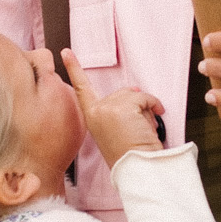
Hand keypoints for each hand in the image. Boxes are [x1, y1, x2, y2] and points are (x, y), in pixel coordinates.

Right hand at [62, 47, 165, 166]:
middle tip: (137, 131)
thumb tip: (136, 88)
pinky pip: (145, 97)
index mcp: (92, 117)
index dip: (74, 68)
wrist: (138, 168)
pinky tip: (150, 126)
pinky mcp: (122, 107)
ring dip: (146, 110)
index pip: (82, 89)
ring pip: (135, 95)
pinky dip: (154, 106)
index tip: (66, 52)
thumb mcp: (118, 129)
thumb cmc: (131, 154)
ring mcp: (108, 108)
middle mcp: (96, 111)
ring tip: (143, 132)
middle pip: (123, 93)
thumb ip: (121, 108)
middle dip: (136, 107)